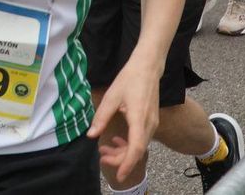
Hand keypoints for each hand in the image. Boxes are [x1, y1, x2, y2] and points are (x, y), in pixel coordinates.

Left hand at [88, 57, 160, 179]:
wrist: (147, 68)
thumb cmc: (129, 79)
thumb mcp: (111, 96)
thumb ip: (101, 117)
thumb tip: (91, 135)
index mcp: (139, 119)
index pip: (136, 148)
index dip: (127, 164)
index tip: (120, 176)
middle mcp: (149, 124)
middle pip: (137, 151)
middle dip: (120, 159)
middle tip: (102, 157)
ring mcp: (152, 124)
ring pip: (139, 146)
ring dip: (123, 152)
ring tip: (105, 150)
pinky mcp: (151, 122)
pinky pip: (141, 139)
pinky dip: (129, 144)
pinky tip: (117, 141)